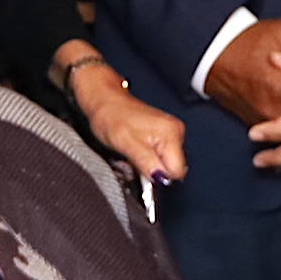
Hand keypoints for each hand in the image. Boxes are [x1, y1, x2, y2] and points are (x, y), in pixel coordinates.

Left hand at [59, 43, 187, 183]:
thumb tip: (161, 178)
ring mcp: (171, 132)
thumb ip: (146, 161)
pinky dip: (148, 157)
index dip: (158, 175)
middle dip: (152, 170)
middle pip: (172, 168)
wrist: (103, 100)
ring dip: (148, 164)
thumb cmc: (110, 116)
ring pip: (165, 164)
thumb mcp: (125, 143)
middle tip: (134, 157)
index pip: (177, 171)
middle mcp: (175, 131)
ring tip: (133, 150)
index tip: (141, 167)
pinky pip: (161, 156)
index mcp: (170, 133)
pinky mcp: (164, 134)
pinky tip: (137, 148)